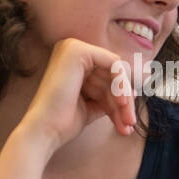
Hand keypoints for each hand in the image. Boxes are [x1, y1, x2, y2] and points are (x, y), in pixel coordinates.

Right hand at [18, 38, 135, 154]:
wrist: (45, 130)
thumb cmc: (64, 121)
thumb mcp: (93, 104)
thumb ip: (109, 94)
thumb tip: (132, 92)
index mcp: (71, 61)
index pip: (107, 75)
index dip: (120, 97)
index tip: (128, 120)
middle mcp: (69, 49)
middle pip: (112, 74)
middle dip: (124, 101)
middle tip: (130, 123)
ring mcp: (72, 47)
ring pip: (116, 72)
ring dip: (124, 100)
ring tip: (127, 122)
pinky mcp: (77, 51)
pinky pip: (114, 64)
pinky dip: (121, 86)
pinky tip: (121, 103)